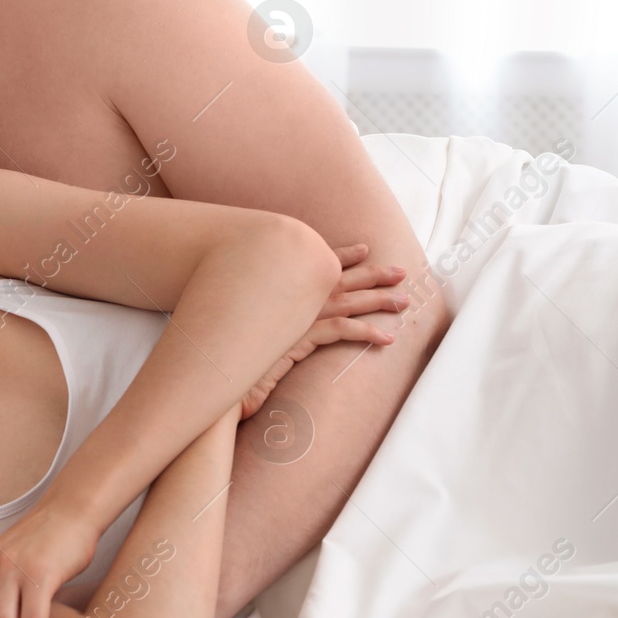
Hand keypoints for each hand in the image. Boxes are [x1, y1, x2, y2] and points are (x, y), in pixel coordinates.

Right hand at [236, 244, 407, 419]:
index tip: (364, 249)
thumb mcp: (256, 328)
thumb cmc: (230, 351)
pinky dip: (367, 332)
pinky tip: (387, 338)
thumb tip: (285, 314)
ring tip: (404, 301)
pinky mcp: (300, 336)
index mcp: (281, 289)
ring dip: (380, 301)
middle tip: (401, 271)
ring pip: (348, 301)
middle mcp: (290, 297)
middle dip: (374, 274)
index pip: (317, 266)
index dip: (344, 256)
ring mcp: (296, 315)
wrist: (213, 369)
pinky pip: (342, 329)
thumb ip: (273, 317)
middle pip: (341, 280)